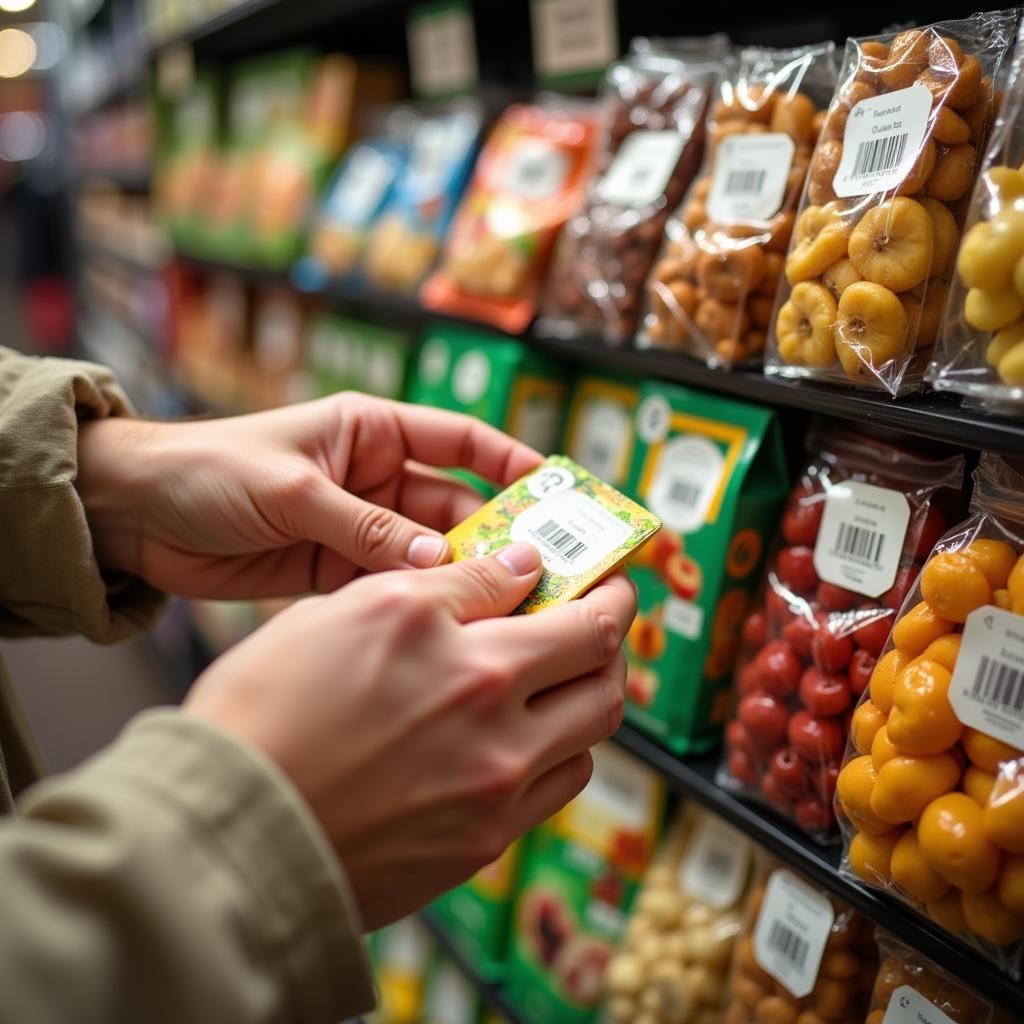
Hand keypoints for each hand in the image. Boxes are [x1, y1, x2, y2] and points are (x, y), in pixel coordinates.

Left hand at [76, 393, 541, 597]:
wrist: (133, 516)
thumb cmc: (207, 469)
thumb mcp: (292, 490)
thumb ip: (363, 526)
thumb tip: (439, 559)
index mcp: (370, 431)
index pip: (460, 440)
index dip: (510, 464)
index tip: (556, 494)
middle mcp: (373, 478)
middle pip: (454, 505)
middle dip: (496, 535)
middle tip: (541, 571)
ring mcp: (358, 528)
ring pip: (429, 552)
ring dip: (461, 575)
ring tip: (506, 605)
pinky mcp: (335, 571)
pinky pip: (390, 586)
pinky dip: (416, 603)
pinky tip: (445, 625)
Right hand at [184, 544, 635, 928]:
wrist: (230, 832)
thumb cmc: (266, 712)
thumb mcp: (348, 610)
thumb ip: (448, 586)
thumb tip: (517, 568)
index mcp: (464, 652)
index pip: (575, 612)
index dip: (604, 586)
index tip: (609, 577)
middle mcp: (492, 720)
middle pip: (603, 671)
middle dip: (614, 635)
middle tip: (602, 615)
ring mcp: (494, 790)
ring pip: (591, 735)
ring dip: (591, 696)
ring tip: (562, 675)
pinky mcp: (481, 845)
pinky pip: (555, 791)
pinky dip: (558, 753)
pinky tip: (523, 737)